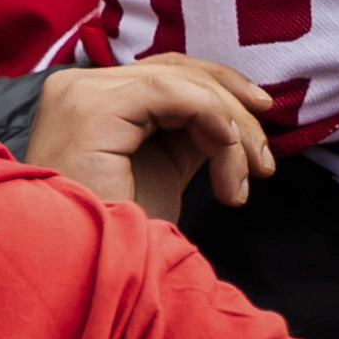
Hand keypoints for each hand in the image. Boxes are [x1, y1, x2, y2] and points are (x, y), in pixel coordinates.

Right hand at [28, 56, 273, 222]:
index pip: (163, 71)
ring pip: (180, 83)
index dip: (219, 86)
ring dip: (230, 127)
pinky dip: (211, 115)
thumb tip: (233, 111)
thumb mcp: (161, 167)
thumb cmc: (118, 228)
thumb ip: (186, 130)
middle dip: (235, 111)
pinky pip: (170, 93)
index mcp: (87, 99)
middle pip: (176, 72)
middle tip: (262, 164)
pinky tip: (225, 149)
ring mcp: (80, 94)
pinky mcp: (92, 109)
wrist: (86, 267)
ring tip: (243, 177)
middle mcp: (75, 87)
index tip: (262, 114)